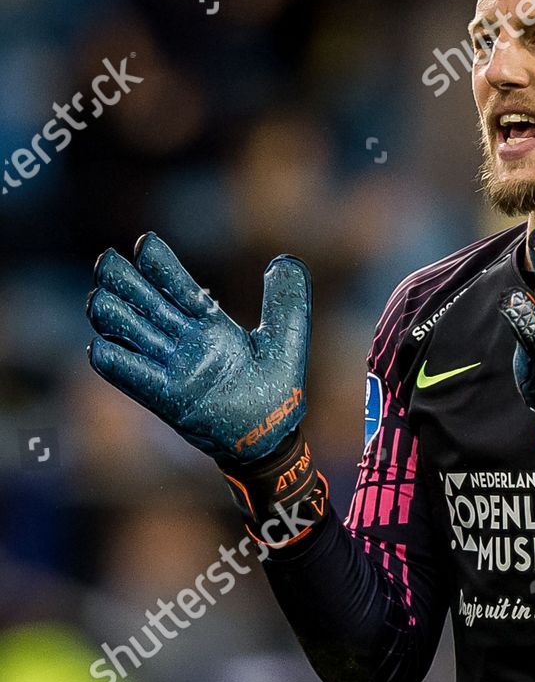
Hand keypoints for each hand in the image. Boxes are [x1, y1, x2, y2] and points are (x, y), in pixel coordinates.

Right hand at [86, 233, 310, 462]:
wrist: (270, 438)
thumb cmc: (277, 390)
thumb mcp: (286, 339)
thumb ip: (287, 300)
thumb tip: (285, 261)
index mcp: (208, 323)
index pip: (177, 286)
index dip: (160, 266)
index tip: (145, 243)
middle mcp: (184, 341)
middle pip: (143, 302)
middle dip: (122, 281)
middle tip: (108, 262)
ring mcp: (172, 368)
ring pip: (128, 332)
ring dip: (112, 315)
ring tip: (101, 300)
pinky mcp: (167, 398)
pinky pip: (132, 378)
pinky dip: (116, 363)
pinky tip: (103, 347)